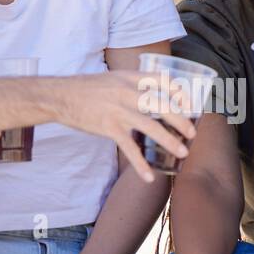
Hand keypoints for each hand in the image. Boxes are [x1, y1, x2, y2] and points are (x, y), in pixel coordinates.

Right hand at [45, 72, 197, 183]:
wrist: (60, 96)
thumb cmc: (87, 88)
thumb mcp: (113, 79)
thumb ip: (132, 86)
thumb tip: (153, 99)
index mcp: (130, 77)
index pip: (164, 80)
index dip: (181, 92)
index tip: (191, 105)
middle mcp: (127, 92)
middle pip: (162, 105)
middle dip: (181, 120)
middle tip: (193, 133)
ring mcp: (118, 110)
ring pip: (151, 126)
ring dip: (170, 140)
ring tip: (183, 152)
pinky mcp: (108, 127)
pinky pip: (129, 148)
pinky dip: (140, 164)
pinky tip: (149, 176)